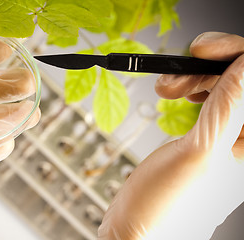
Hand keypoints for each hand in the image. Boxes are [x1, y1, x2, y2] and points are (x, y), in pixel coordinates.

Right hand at [98, 32, 243, 239]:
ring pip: (224, 90)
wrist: (135, 229)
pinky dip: (190, 91)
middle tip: (175, 73)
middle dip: (210, 69)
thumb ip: (228, 107)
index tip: (205, 51)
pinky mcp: (203, 139)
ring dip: (195, 79)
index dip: (238, 60)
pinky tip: (174, 94)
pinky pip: (207, 103)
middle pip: (242, 85)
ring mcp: (224, 141)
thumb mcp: (199, 153)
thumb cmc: (164, 205)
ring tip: (165, 88)